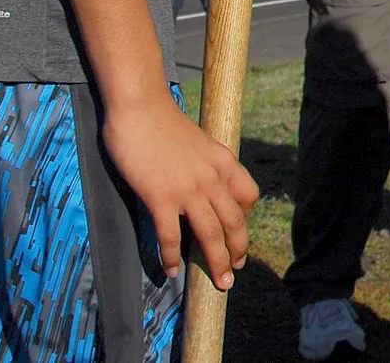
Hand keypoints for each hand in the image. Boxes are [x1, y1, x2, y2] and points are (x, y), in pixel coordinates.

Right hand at [101, 92, 258, 285]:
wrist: (140, 108)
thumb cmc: (163, 122)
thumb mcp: (198, 141)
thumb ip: (205, 164)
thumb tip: (203, 185)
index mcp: (224, 161)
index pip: (249, 195)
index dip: (246, 217)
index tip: (237, 231)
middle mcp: (212, 177)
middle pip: (235, 222)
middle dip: (237, 251)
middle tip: (235, 270)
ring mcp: (188, 189)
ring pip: (210, 235)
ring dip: (216, 262)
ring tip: (219, 281)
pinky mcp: (160, 197)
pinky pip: (171, 236)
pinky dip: (172, 257)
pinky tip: (172, 271)